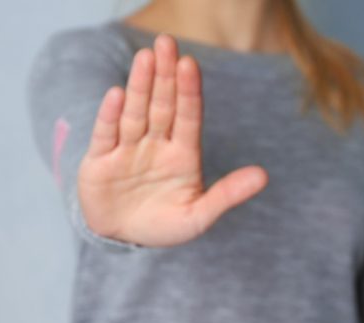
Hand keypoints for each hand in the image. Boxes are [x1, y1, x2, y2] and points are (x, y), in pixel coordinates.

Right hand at [77, 34, 267, 246]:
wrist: (123, 239)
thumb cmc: (164, 226)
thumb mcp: (198, 217)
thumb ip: (227, 195)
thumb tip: (263, 175)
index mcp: (182, 153)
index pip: (188, 117)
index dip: (188, 91)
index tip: (190, 64)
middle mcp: (155, 144)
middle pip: (161, 105)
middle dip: (164, 75)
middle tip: (166, 42)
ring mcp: (127, 149)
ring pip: (135, 112)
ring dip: (139, 86)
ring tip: (145, 57)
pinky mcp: (100, 160)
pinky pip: (107, 134)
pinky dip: (110, 115)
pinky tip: (116, 94)